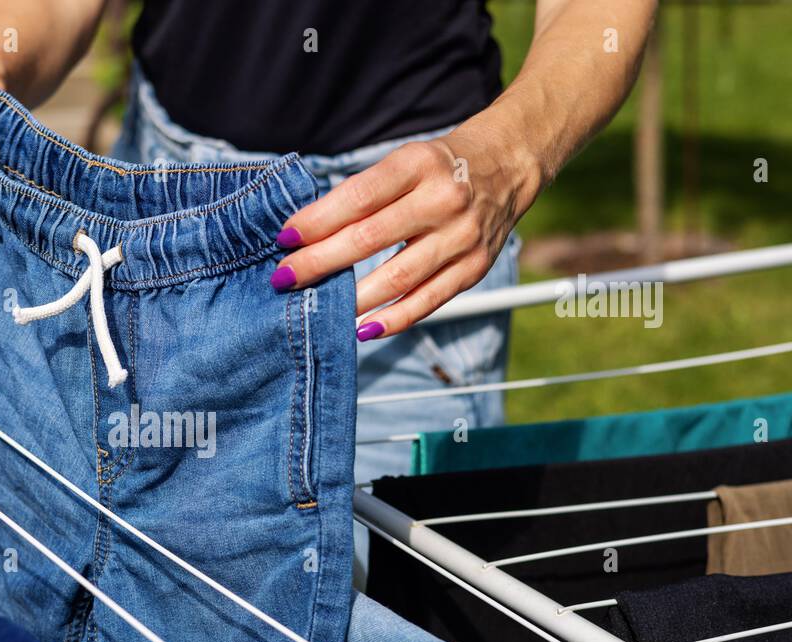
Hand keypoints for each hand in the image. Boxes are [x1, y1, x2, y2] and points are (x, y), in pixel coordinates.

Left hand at [270, 129, 537, 338]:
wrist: (507, 166)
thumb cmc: (436, 168)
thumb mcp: (402, 162)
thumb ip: (360, 195)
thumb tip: (304, 237)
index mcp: (418, 164)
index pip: (358, 197)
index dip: (317, 221)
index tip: (284, 239)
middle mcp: (443, 199)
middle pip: (370, 238)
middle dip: (320, 262)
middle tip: (285, 278)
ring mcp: (462, 237)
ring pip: (399, 277)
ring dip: (352, 298)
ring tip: (318, 308)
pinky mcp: (474, 267)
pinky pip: (429, 300)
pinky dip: (394, 319)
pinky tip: (364, 328)